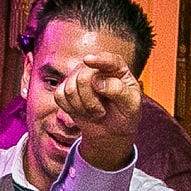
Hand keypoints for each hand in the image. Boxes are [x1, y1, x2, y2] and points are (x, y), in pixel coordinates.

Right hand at [58, 49, 144, 169]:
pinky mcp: (66, 88)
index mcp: (117, 68)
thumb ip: (119, 90)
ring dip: (82, 107)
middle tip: (101, 112)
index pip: (108, 60)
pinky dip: (70, 108)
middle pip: (83, 77)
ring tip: (94, 112)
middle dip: (90, 101)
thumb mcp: (131, 105)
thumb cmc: (124, 115)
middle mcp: (96, 68)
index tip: (88, 60)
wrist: (112, 131)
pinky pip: (60, 96)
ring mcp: (79, 76)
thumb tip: (97, 81)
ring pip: (70, 88)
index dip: (98, 59)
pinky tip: (82, 111)